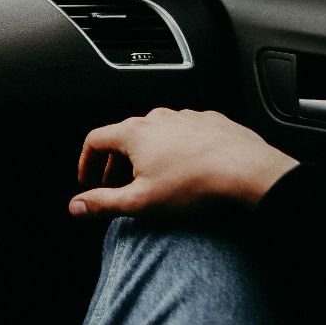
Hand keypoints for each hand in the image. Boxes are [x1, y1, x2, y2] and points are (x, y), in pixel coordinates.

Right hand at [69, 108, 297, 217]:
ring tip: (155, 179)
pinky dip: (177, 149)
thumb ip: (102, 203)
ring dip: (148, 154)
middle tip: (119, 186)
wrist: (249, 173)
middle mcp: (158, 119)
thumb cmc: (195, 185)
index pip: (95, 140)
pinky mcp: (211, 122)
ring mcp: (186, 118)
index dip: (86, 163)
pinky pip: (184, 133)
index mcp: (135, 133)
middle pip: (124, 137)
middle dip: (116, 163)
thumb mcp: (140, 202)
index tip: (89, 180)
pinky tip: (186, 169)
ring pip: (155, 134)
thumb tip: (75, 207)